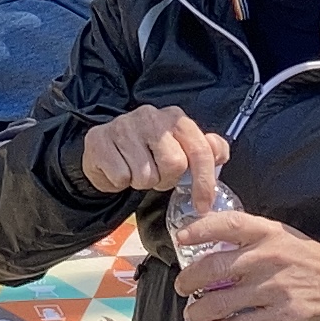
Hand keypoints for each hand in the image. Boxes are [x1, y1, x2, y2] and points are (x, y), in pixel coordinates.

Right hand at [78, 103, 227, 197]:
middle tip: (155, 175)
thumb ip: (204, 151)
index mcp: (175, 117)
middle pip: (174, 164)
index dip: (204, 182)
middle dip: (165, 180)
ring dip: (142, 182)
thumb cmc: (147, 152)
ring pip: (146, 175)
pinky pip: (121, 177)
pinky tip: (118, 169)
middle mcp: (151, 115)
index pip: (200, 150)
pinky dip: (120, 182)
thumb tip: (220, 154)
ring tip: (136, 171)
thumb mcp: (179, 149)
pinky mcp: (100, 140)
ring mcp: (123, 125)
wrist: (104, 150)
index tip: (203, 205)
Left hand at [172, 204, 319, 320]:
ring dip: (199, 310)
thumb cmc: (312, 263)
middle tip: (182, 287)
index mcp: (270, 233)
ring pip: (221, 301)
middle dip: (189, 279)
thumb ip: (254, 239)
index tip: (180, 238)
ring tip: (192, 314)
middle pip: (215, 267)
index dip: (200, 229)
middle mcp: (269, 258)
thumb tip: (215, 245)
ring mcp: (274, 288)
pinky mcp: (281, 316)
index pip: (229, 224)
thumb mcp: (286, 237)